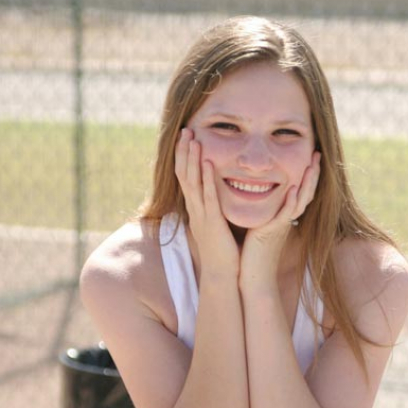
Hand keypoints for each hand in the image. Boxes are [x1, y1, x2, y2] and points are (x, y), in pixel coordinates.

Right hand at [175, 128, 239, 277]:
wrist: (222, 276)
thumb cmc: (222, 253)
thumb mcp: (216, 226)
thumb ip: (215, 211)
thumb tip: (217, 199)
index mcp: (196, 210)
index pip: (186, 179)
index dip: (185, 159)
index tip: (186, 140)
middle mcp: (195, 211)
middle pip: (185, 176)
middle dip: (185, 153)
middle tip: (185, 130)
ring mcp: (202, 216)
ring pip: (194, 183)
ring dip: (193, 160)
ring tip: (193, 139)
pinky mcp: (213, 223)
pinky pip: (209, 197)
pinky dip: (208, 179)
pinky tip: (209, 163)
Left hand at [239, 151, 320, 286]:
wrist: (253, 278)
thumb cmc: (253, 255)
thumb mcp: (259, 228)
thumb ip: (263, 213)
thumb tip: (254, 197)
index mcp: (283, 217)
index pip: (299, 191)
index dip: (306, 175)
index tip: (310, 156)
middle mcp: (286, 219)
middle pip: (305, 192)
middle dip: (312, 173)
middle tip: (317, 153)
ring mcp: (282, 226)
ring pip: (300, 200)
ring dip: (307, 182)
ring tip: (312, 164)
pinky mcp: (272, 232)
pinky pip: (285, 215)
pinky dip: (290, 202)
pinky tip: (292, 188)